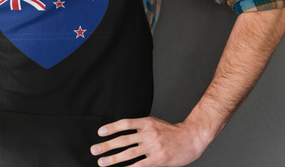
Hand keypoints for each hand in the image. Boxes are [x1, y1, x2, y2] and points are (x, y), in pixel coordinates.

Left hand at [90, 116, 207, 166]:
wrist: (190, 139)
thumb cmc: (171, 132)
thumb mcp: (154, 123)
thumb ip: (140, 127)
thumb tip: (122, 132)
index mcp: (146, 122)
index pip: (125, 124)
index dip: (111, 128)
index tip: (100, 132)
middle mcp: (148, 133)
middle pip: (123, 139)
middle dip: (106, 145)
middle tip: (94, 149)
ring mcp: (153, 147)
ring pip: (128, 153)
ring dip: (113, 159)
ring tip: (102, 161)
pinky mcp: (157, 160)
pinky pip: (140, 165)